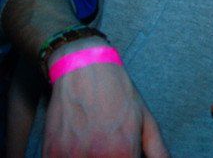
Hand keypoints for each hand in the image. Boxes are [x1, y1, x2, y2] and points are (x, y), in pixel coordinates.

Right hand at [43, 40, 167, 157]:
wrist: (84, 69)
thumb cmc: (118, 93)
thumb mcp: (145, 119)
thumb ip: (157, 149)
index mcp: (123, 153)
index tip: (124, 149)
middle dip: (111, 155)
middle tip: (108, 139)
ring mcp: (69, 157)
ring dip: (90, 155)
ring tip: (93, 137)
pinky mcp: (50, 153)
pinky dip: (69, 156)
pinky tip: (78, 142)